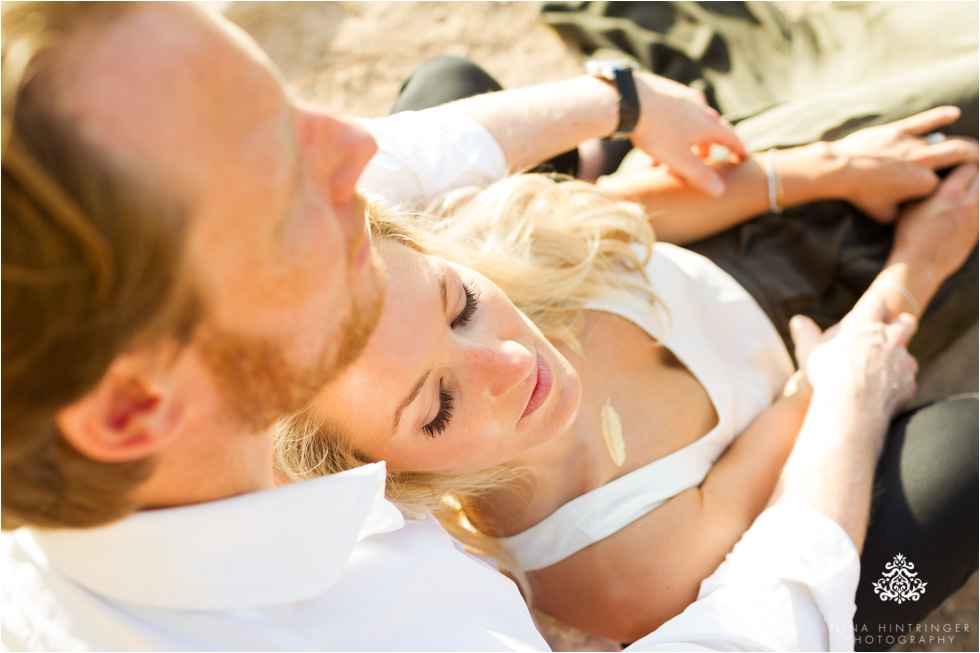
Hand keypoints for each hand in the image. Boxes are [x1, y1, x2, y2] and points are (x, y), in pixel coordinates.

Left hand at [630, 71, 745, 196]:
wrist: (630, 100)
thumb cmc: (656, 131)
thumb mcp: (679, 159)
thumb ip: (700, 175)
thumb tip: (720, 191)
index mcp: (708, 124)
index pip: (731, 137)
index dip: (738, 149)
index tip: (742, 156)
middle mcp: (700, 107)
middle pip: (712, 128)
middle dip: (708, 145)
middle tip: (702, 158)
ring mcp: (684, 96)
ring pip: (693, 119)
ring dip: (688, 136)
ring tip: (675, 150)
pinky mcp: (667, 90)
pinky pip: (677, 110)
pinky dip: (675, 123)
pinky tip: (663, 128)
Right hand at [790, 297, 917, 421]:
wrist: (849, 407)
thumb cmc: (826, 373)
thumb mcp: (807, 348)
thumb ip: (805, 332)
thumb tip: (798, 321)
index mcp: (866, 323)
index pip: (876, 300)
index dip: (872, 305)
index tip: (865, 312)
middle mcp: (891, 338)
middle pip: (907, 321)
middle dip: (900, 325)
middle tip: (884, 336)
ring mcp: (904, 361)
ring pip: (908, 355)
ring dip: (897, 360)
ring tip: (877, 373)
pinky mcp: (908, 384)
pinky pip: (907, 381)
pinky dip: (897, 385)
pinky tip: (880, 394)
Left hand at [829, 106, 978, 222]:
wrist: (841, 171)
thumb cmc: (860, 193)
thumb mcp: (881, 213)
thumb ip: (898, 215)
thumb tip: (903, 218)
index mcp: (923, 184)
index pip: (948, 183)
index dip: (958, 183)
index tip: (967, 183)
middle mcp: (924, 162)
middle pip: (961, 155)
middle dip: (975, 156)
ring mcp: (913, 144)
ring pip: (945, 140)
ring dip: (959, 142)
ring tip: (970, 145)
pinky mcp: (900, 130)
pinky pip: (925, 121)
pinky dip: (941, 116)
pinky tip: (953, 113)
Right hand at [892, 162, 979, 283]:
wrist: (919, 266)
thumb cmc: (910, 237)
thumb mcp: (911, 207)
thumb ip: (927, 191)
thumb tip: (933, 182)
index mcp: (949, 193)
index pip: (968, 166)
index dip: (963, 165)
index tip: (958, 167)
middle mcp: (969, 203)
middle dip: (975, 175)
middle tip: (967, 176)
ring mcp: (977, 219)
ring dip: (977, 191)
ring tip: (969, 193)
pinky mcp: (978, 232)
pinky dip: (978, 207)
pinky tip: (969, 209)